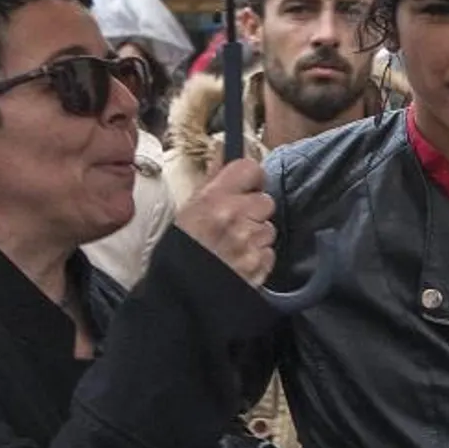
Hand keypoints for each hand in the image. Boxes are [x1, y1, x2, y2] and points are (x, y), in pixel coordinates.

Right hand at [174, 158, 275, 286]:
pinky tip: (239, 262)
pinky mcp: (260, 265)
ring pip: (269, 228)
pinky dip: (258, 257)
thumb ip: (211, 180)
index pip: (250, 169)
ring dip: (256, 235)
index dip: (251, 178)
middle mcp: (235, 217)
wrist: (179, 298)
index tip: (247, 186)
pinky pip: (270, 252)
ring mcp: (250, 242)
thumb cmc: (178, 254)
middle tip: (236, 223)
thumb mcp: (187, 210)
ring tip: (234, 247)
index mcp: (213, 199)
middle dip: (254, 211)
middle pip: (265, 200)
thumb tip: (222, 149)